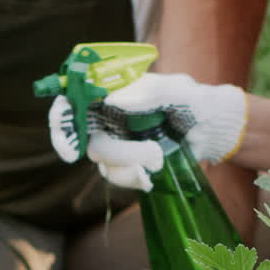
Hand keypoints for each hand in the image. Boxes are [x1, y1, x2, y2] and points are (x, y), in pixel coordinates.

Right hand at [47, 73, 247, 191]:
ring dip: (129, 164)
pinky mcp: (125, 162)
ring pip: (102, 160)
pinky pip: (115, 175)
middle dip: (114, 152)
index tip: (69, 143)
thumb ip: (147, 92)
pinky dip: (131, 178)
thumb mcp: (176, 90)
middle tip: (144, 159)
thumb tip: (112, 99)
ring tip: (159, 157)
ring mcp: (114, 141)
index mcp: (110, 91)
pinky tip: (150, 177)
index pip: (72, 100)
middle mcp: (106, 116)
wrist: (209, 129)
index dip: (61, 119)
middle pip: (83, 137)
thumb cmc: (191, 100)